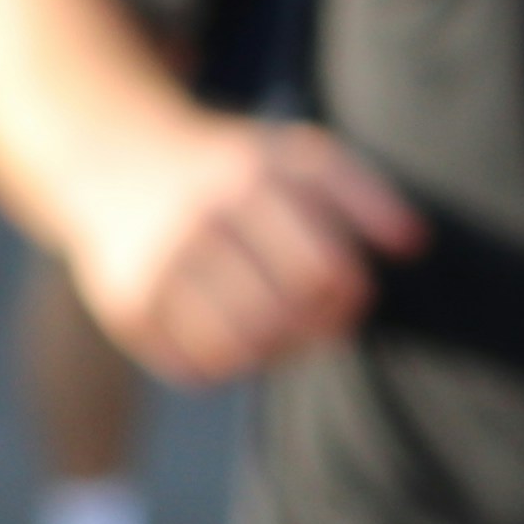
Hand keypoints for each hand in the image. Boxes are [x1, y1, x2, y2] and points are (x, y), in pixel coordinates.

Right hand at [63, 115, 424, 387]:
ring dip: (271, 351)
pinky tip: (225, 331)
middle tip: (311, 314)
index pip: (323, 273)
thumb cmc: (227, 165)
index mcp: (246, 180)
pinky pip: (194, 369)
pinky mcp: (126, 307)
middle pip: (283, 317)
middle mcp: (195, 223)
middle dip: (313, 327)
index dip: (348, 295)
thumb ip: (363, 192)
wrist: (109, 154)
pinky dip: (222, 364)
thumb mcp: (294, 155)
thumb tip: (415, 246)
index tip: (344, 287)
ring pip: (238, 352)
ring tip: (272, 325)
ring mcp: (153, 267)